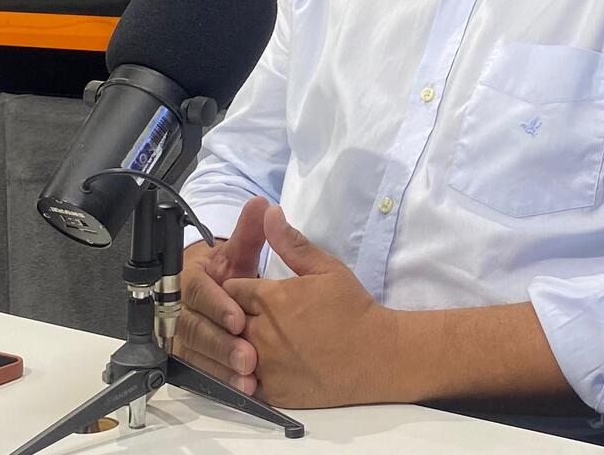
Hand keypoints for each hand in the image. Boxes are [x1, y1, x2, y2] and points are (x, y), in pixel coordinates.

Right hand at [175, 196, 267, 394]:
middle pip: (193, 328)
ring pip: (194, 354)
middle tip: (247, 357)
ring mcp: (178, 336)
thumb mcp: (238, 252)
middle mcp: (178, 308)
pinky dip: (217, 382)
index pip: (197, 292)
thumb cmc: (227, 273)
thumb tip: (262, 204)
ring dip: (219, 368)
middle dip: (220, 344)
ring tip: (247, 379)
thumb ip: (250, 233)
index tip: (239, 319)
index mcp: (189, 278)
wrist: (214, 293)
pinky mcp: (185, 358)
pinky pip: (198, 372)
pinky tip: (239, 390)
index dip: (216, 306)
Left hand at [223, 205, 403, 408]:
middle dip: (234, 318)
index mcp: (270, 298)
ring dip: (239, 347)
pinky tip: (265, 368)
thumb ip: (292, 242)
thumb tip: (269, 211)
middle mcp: (261, 331)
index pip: (230, 290)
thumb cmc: (353, 308)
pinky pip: (244, 383)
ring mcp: (265, 365)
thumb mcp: (326, 268)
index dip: (238, 291)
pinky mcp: (272, 391)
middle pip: (227, 322)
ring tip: (259, 344)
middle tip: (256, 319)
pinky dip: (248, 376)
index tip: (251, 295)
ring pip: (232, 353)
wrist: (376, 356)